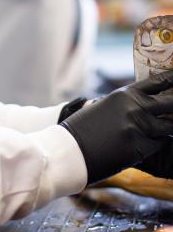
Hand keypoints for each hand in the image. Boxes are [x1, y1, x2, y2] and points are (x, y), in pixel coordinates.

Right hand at [58, 71, 172, 183]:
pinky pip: (158, 145)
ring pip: (169, 127)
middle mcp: (135, 108)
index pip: (159, 82)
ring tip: (161, 129)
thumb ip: (125, 104)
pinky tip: (144, 145)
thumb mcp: (103, 108)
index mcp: (125, 95)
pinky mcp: (140, 149)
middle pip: (172, 102)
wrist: (68, 149)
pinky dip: (155, 145)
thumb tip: (144, 104)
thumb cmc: (81, 128)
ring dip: (167, 129)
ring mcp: (139, 129)